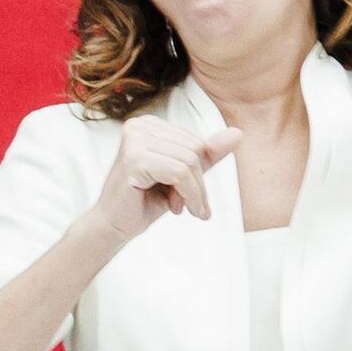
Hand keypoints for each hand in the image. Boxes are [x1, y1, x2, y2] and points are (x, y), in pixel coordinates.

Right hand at [91, 110, 240, 240]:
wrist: (114, 225)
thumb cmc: (145, 199)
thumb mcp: (183, 175)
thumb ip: (207, 154)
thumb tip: (237, 133)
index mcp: (150, 124)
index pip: (195, 141)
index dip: (198, 171)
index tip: (187, 193)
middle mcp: (139, 125)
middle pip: (195, 149)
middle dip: (196, 182)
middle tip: (183, 203)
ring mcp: (135, 140)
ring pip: (190, 162)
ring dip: (193, 192)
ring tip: (180, 207)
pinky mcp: (134, 158)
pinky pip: (180, 173)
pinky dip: (188, 195)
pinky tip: (178, 209)